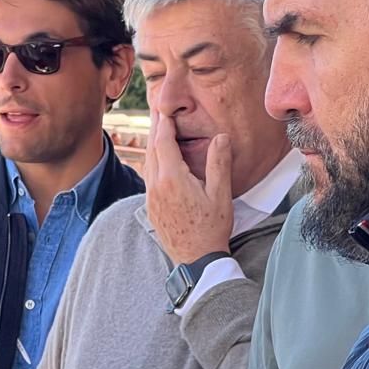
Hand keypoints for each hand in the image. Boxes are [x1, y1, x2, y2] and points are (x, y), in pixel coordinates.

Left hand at [144, 112, 232, 265]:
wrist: (196, 259)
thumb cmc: (211, 228)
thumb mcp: (220, 194)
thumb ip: (218, 163)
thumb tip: (221, 137)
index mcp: (172, 179)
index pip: (163, 143)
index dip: (163, 124)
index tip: (164, 109)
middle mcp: (156, 186)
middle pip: (151, 150)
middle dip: (154, 129)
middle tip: (156, 111)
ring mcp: (151, 198)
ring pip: (147, 164)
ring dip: (152, 145)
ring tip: (156, 131)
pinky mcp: (150, 208)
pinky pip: (148, 177)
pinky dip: (151, 162)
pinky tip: (157, 160)